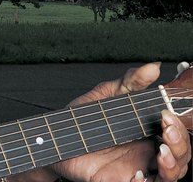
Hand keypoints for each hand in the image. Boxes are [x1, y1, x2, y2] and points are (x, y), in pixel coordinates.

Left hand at [50, 63, 190, 181]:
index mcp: (149, 132)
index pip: (178, 134)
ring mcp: (136, 168)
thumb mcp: (107, 94)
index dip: (179, 127)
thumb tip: (152, 67)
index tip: (167, 115)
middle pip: (181, 156)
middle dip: (180, 145)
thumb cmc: (84, 117)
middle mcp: (147, 152)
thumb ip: (130, 82)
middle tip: (167, 131)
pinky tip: (138, 175)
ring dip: (172, 167)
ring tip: (161, 154)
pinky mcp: (118, 181)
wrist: (56, 136)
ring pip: (169, 176)